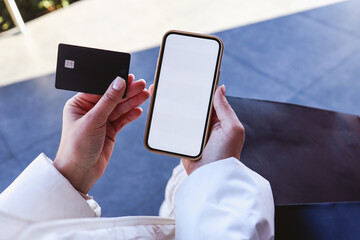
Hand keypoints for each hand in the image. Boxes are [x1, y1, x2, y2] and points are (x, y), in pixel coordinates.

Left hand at [54, 75, 149, 193]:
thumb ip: (108, 100)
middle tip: (141, 85)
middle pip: (112, 97)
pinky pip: (122, 119)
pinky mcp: (110, 131)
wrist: (80, 172)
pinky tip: (138, 110)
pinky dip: (130, 115)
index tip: (128, 77)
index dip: (114, 83)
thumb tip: (119, 82)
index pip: (100, 88)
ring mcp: (101, 121)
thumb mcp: (93, 120)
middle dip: (127, 92)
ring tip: (145, 95)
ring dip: (132, 102)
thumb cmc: (77, 147)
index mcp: (79, 104)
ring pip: (119, 108)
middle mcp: (90, 111)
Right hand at [149, 84, 243, 174]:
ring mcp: (192, 132)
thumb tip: (220, 87)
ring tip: (160, 89)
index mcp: (219, 118)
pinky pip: (173, 126)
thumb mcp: (232, 128)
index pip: (209, 98)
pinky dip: (166, 118)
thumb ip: (225, 108)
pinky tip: (158, 108)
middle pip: (192, 104)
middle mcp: (205, 124)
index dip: (202, 86)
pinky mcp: (181, 140)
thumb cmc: (226, 154)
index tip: (192, 73)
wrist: (210, 177)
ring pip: (181, 113)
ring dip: (172, 103)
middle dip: (183, 93)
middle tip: (172, 78)